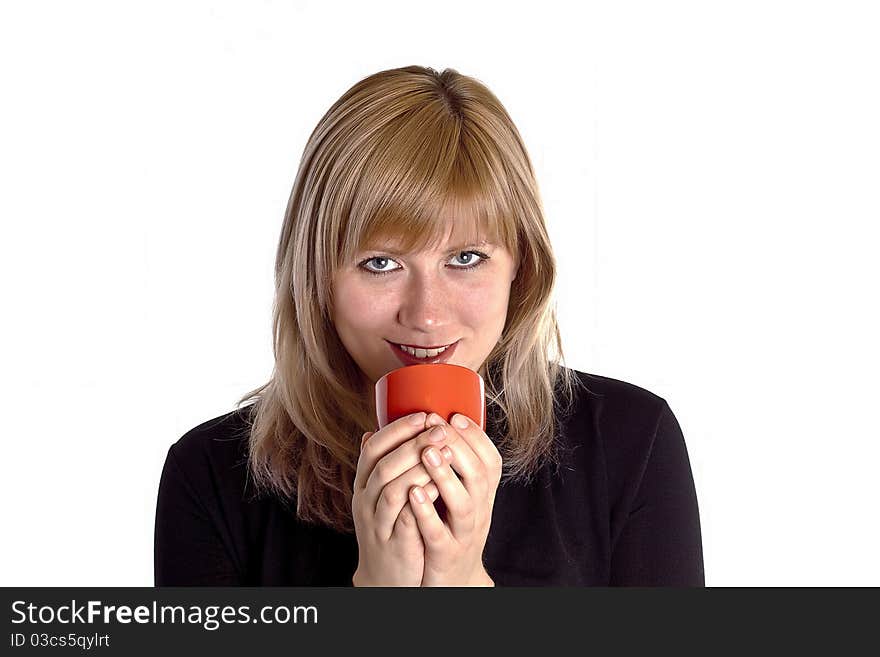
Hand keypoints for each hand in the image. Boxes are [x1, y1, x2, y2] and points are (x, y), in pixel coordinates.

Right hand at [351, 412, 451, 585]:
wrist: (385, 579)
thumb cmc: (389, 528)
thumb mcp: (380, 495)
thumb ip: (383, 465)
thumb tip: (376, 429)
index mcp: (364, 486)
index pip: (372, 450)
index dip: (397, 430)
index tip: (423, 414)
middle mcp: (366, 503)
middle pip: (383, 466)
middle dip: (413, 444)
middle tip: (439, 428)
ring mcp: (378, 524)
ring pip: (391, 491)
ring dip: (418, 468)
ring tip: (445, 452)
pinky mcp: (395, 545)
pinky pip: (405, 520)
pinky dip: (421, 501)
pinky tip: (439, 487)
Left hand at [407, 412, 501, 585]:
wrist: (453, 580)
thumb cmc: (450, 529)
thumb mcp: (457, 496)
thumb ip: (448, 465)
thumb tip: (429, 422)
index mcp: (481, 495)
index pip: (490, 460)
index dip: (476, 437)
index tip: (455, 416)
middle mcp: (478, 511)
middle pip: (478, 476)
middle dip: (459, 448)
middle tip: (438, 428)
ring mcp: (464, 534)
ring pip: (463, 503)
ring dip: (445, 476)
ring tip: (427, 453)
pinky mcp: (446, 554)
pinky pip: (438, 533)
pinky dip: (427, 512)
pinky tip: (413, 492)